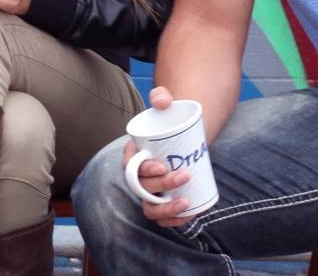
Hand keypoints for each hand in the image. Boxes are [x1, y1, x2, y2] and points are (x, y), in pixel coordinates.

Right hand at [126, 87, 202, 227]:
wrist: (184, 133)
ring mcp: (151, 191)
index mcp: (132, 155)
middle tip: (185, 174)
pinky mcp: (164, 201)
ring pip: (150, 208)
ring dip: (166, 209)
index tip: (161, 166)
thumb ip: (161, 97)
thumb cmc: (169, 121)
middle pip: (142, 188)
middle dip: (162, 185)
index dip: (142, 171)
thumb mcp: (165, 106)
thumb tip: (161, 100)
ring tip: (186, 201)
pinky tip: (188, 215)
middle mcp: (138, 176)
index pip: (130, 167)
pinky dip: (173, 221)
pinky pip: (162, 218)